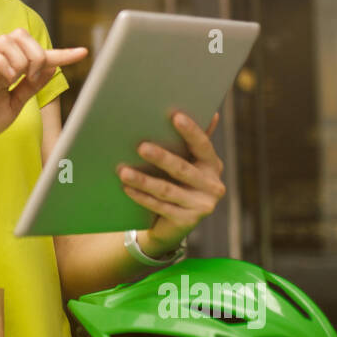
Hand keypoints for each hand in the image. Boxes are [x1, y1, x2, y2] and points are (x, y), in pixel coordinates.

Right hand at [0, 28, 87, 154]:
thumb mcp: (14, 104)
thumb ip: (30, 86)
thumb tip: (50, 68)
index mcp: (8, 70)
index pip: (37, 54)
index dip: (61, 53)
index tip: (83, 52)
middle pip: (21, 35)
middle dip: (36, 53)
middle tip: (33, 77)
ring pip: (6, 40)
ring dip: (21, 58)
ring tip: (18, 78)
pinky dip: (4, 64)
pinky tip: (6, 79)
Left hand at [116, 111, 224, 254]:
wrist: (171, 224)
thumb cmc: (176, 183)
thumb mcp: (186, 162)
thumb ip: (192, 141)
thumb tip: (210, 113)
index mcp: (213, 164)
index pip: (203, 145)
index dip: (190, 131)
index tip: (175, 116)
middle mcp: (213, 186)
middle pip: (182, 169)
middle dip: (161, 157)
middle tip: (140, 146)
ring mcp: (202, 206)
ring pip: (167, 190)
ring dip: (143, 180)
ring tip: (123, 171)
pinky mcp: (187, 222)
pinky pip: (160, 206)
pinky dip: (142, 197)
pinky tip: (126, 188)